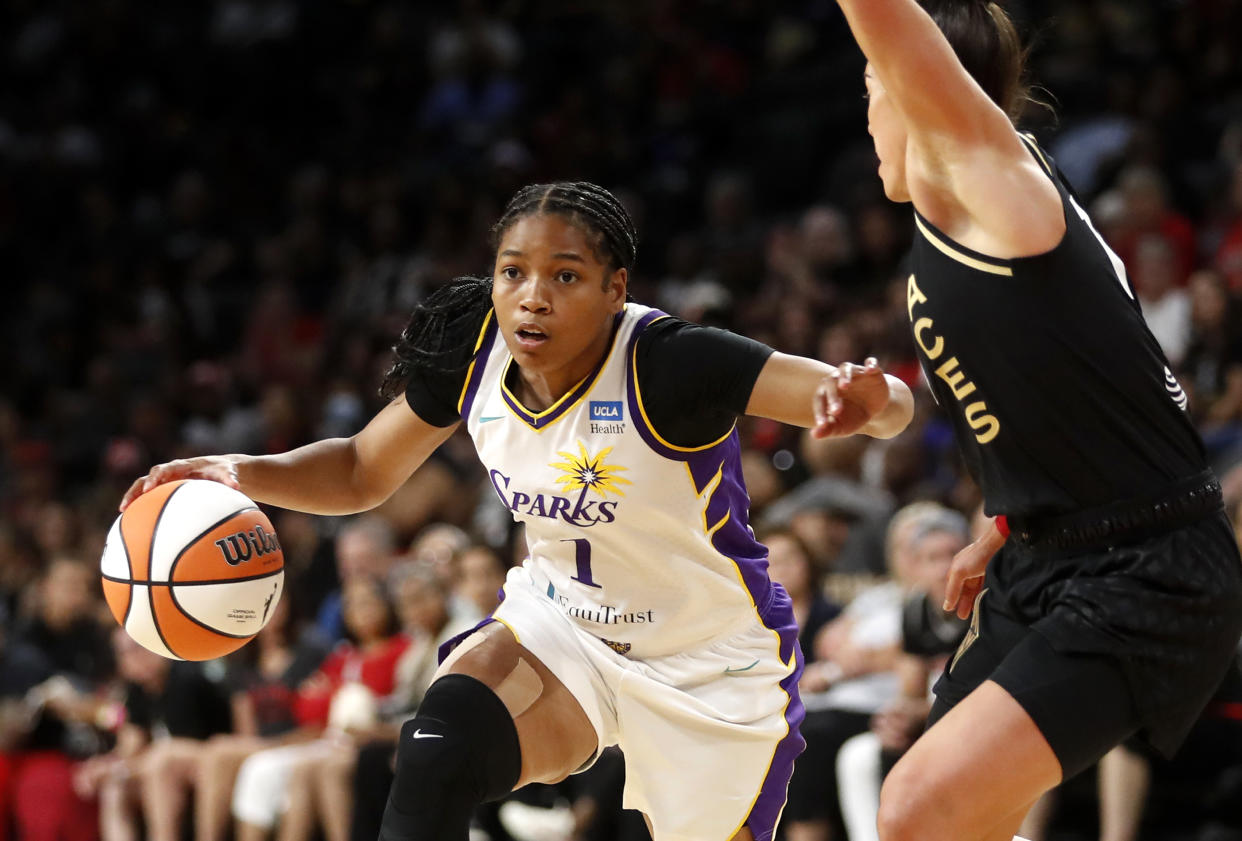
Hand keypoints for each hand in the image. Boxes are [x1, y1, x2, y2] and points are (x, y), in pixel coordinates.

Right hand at [120, 455, 241, 510]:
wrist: (220, 469)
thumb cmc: (223, 471)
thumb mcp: (227, 473)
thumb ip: (228, 479)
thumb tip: (236, 486)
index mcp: (183, 466)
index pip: (165, 469)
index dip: (156, 477)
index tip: (150, 487)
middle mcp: (170, 472)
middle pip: (148, 477)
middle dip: (137, 488)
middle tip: (128, 503)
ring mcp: (166, 480)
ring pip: (144, 486)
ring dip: (133, 496)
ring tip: (122, 511)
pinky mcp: (165, 488)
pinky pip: (150, 496)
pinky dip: (141, 504)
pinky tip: (134, 520)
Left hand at [811, 358, 890, 437]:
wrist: (875, 409)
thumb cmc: (853, 417)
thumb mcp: (842, 426)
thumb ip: (828, 429)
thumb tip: (814, 435)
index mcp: (827, 392)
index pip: (819, 399)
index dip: (820, 412)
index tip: (822, 425)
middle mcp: (838, 379)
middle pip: (830, 382)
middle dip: (832, 396)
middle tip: (836, 411)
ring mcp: (855, 373)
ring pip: (845, 368)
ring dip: (844, 376)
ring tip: (844, 386)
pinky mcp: (872, 371)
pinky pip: (870, 363)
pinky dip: (870, 364)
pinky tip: (870, 370)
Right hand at [942, 522, 1004, 619]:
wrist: (998, 543)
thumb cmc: (977, 555)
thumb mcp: (960, 572)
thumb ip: (953, 589)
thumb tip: (946, 606)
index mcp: (957, 567)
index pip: (951, 585)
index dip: (951, 597)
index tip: (950, 610)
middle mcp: (967, 568)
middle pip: (963, 588)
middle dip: (962, 602)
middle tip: (962, 616)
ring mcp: (980, 569)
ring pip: (974, 588)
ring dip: (972, 600)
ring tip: (972, 613)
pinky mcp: (992, 571)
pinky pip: (985, 586)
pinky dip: (983, 594)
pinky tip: (984, 601)